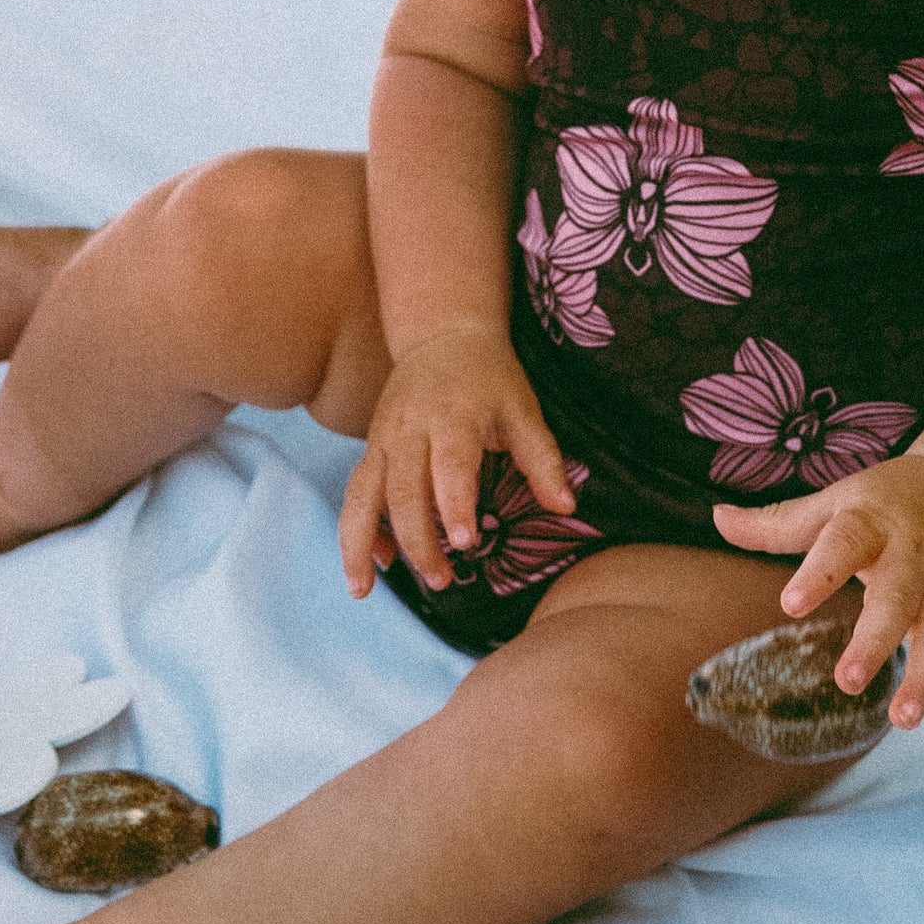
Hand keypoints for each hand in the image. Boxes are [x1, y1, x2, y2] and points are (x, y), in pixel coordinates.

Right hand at [338, 324, 573, 597]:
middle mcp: (410, 428)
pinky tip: (375, 564)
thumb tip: (566, 508)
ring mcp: (383, 439)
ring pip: (361, 494)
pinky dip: (359, 530)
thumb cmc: (490, 377)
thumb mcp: (523, 409)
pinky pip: (356, 492)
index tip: (465, 543)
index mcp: (453, 416)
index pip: (450, 464)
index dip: (454, 504)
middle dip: (417, 539)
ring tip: (362, 591)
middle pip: (404, 489)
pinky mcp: (371, 448)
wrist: (441, 333)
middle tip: (441, 580)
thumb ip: (542, 460)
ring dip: (359, 543)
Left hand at [712, 454, 923, 729]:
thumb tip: (717, 517)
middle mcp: (911, 558)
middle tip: (847, 681)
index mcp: (872, 524)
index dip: (819, 573)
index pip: (845, 542)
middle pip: (897, 599)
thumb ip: (776, 522)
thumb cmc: (882, 504)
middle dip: (876, 641)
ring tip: (903, 718)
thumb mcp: (833, 502)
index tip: (789, 605)